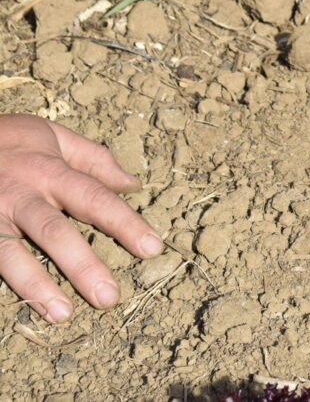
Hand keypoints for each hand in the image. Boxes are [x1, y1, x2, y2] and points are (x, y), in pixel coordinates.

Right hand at [0, 115, 162, 322]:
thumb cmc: (8, 139)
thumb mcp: (53, 137)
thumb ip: (93, 160)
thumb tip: (133, 184)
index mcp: (49, 171)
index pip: (95, 198)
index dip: (125, 223)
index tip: (153, 248)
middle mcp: (20, 194)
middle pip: (54, 232)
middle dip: (83, 266)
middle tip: (109, 297)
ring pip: (11, 254)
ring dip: (37, 286)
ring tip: (62, 314)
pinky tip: (20, 306)